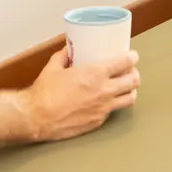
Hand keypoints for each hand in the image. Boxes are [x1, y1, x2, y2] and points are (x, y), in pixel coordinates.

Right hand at [24, 48, 140, 141]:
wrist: (37, 117)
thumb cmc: (44, 93)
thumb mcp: (53, 67)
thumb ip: (63, 56)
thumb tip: (68, 49)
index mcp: (95, 74)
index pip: (125, 63)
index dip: (132, 57)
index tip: (132, 56)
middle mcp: (104, 91)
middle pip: (133, 81)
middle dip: (134, 74)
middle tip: (130, 71)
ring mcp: (103, 109)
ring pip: (129, 99)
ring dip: (130, 92)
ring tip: (125, 88)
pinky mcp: (97, 122)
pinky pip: (112, 112)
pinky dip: (112, 105)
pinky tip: (105, 102)